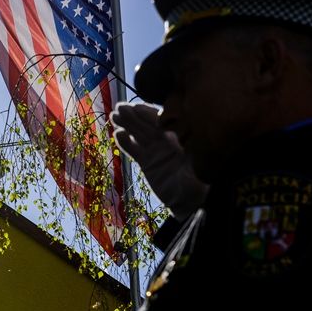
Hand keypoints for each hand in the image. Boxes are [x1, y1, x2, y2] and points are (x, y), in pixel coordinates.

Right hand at [110, 102, 207, 219]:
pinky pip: (133, 149)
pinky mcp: (146, 161)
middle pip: (148, 125)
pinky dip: (125, 142)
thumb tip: (179, 143)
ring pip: (139, 134)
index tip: (137, 109)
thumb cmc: (197, 188)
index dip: (149, 115)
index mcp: (181, 139)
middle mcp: (167, 142)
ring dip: (127, 124)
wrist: (188, 204)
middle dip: (134, 115)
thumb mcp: (196, 174)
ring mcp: (156, 151)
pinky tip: (117, 134)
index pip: (163, 123)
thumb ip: (188, 159)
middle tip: (120, 107)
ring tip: (114, 115)